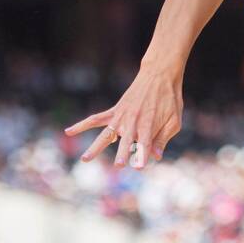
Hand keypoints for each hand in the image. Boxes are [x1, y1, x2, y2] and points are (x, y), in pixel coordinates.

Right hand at [64, 66, 183, 169]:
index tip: (139, 167)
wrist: (160, 75)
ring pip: (106, 134)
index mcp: (149, 124)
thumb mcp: (174, 120)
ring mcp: (121, 116)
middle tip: (118, 165)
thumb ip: (163, 138)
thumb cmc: (170, 99)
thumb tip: (156, 156)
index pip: (146, 144)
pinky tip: (68, 131)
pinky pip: (96, 119)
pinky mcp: (115, 110)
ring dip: (96, 147)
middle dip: (123, 153)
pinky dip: (82, 125)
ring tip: (84, 159)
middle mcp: (133, 121)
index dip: (143, 155)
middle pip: (126, 140)